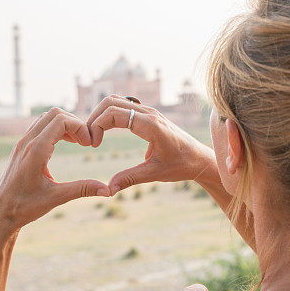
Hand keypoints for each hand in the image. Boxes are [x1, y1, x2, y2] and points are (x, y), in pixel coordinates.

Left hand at [0, 108, 108, 229]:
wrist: (0, 214)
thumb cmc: (25, 207)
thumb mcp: (56, 198)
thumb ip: (82, 189)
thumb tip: (108, 190)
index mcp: (35, 151)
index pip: (61, 120)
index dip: (80, 128)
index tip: (89, 145)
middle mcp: (26, 142)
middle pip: (54, 114)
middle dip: (74, 123)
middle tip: (86, 142)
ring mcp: (22, 143)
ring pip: (46, 118)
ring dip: (64, 125)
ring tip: (78, 142)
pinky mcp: (21, 148)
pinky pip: (40, 127)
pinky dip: (55, 130)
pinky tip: (64, 145)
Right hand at [86, 96, 216, 193]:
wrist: (200, 159)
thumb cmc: (181, 165)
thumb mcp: (154, 174)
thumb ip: (129, 179)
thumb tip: (107, 189)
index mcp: (150, 125)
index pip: (113, 113)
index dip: (96, 125)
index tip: (92, 145)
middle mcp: (148, 113)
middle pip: (110, 102)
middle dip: (94, 118)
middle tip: (89, 140)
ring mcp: (149, 111)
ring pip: (116, 101)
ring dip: (101, 115)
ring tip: (94, 136)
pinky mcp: (148, 115)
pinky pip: (123, 106)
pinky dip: (109, 115)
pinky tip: (105, 132)